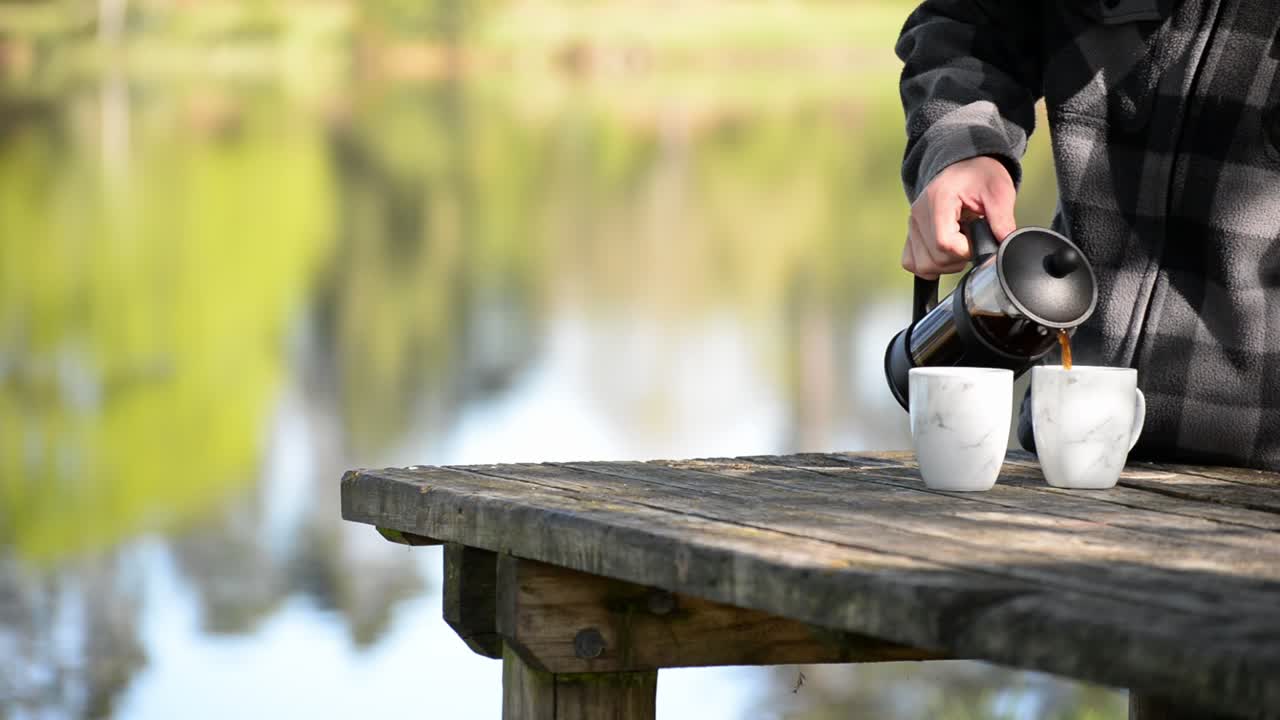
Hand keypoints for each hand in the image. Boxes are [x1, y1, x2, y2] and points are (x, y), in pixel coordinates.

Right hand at [902, 156, 1016, 279]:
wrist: (965, 165)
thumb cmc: (980, 175)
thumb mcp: (999, 192)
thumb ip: (1002, 220)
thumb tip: (1005, 247)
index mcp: (938, 200)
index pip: (944, 243)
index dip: (966, 250)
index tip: (979, 239)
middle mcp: (919, 213)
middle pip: (934, 258)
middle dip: (959, 258)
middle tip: (973, 240)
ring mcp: (912, 224)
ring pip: (922, 265)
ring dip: (945, 264)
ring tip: (961, 246)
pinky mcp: (911, 233)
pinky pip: (911, 262)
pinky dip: (929, 264)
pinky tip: (945, 253)